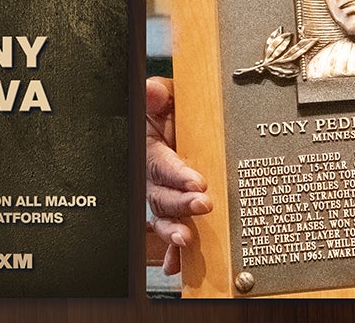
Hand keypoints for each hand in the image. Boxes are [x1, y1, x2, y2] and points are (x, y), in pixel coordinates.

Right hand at [146, 76, 212, 274]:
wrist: (174, 124)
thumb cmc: (169, 111)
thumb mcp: (166, 97)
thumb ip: (159, 94)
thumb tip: (153, 90)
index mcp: (151, 149)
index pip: (162, 163)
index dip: (177, 174)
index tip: (197, 181)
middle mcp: (152, 177)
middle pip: (161, 195)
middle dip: (181, 204)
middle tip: (203, 204)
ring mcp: (160, 196)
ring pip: (163, 216)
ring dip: (173, 230)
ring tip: (186, 239)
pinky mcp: (171, 210)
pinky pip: (169, 232)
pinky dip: (172, 250)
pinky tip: (177, 263)